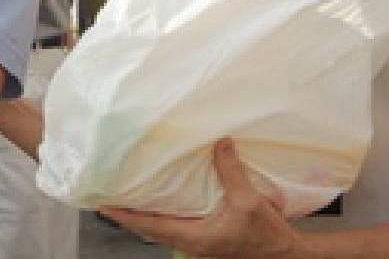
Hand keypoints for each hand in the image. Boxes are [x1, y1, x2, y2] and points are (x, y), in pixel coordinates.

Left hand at [101, 139, 301, 258]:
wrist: (285, 254)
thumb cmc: (265, 235)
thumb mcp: (248, 200)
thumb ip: (230, 171)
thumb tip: (220, 141)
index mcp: (193, 238)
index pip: (148, 226)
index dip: (124, 215)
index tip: (103, 205)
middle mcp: (190, 242)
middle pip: (150, 228)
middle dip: (130, 212)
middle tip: (110, 194)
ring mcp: (198, 242)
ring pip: (163, 227)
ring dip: (146, 213)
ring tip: (130, 194)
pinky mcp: (207, 238)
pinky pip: (177, 225)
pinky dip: (165, 213)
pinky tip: (165, 198)